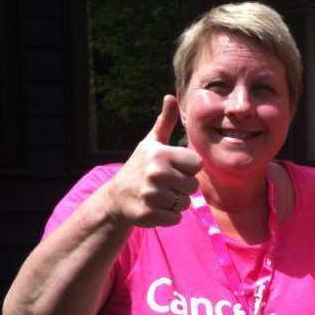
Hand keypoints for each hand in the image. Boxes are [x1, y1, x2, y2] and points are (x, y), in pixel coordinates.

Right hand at [104, 95, 202, 227]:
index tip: (173, 167)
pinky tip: (156, 207)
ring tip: (160, 195)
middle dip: (183, 186)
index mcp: (161, 154)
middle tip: (165, 183)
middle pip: (193, 185)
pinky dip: (169, 216)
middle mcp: (156, 173)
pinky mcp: (149, 214)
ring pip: (186, 203)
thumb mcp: (151, 143)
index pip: (197, 165)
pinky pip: (176, 218)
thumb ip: (165, 122)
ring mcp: (152, 195)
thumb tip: (171, 96)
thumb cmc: (140, 166)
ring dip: (177, 202)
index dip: (188, 168)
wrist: (117, 197)